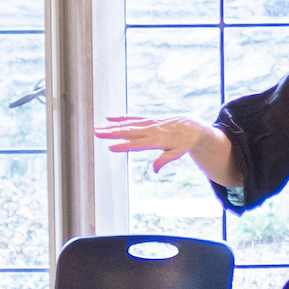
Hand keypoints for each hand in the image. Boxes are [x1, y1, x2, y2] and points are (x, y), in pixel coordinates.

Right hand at [94, 115, 208, 173]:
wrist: (191, 126)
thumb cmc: (184, 142)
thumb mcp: (178, 153)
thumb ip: (165, 160)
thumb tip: (155, 170)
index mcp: (157, 140)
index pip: (137, 144)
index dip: (124, 146)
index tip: (110, 147)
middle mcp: (150, 129)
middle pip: (128, 132)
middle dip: (111, 133)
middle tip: (97, 133)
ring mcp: (148, 123)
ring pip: (127, 124)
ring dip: (111, 126)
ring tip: (98, 127)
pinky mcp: (148, 119)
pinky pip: (132, 118)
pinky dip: (120, 118)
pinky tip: (109, 118)